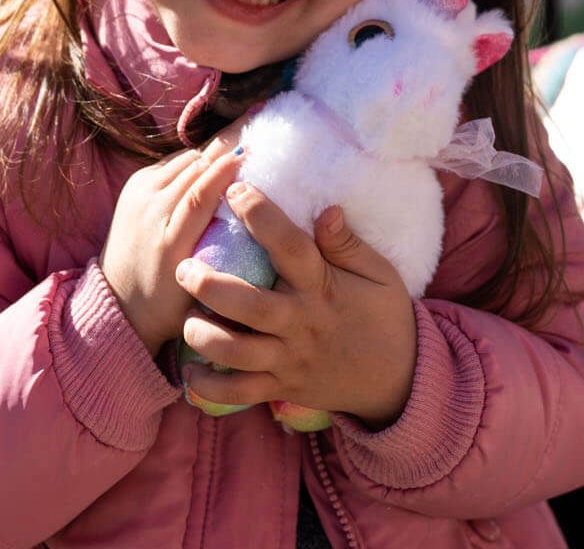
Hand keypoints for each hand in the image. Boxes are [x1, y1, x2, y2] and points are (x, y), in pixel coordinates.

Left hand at [100, 127, 243, 355]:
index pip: (200, 195)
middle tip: (259, 140)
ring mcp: (138, 195)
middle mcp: (150, 214)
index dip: (225, 171)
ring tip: (242, 148)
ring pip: (185, 159)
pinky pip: (173, 161)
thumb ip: (227, 254)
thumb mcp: (204, 287)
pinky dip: (196, 159)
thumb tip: (259, 219)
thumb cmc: (169, 302)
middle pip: (194, 168)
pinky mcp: (134, 185)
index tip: (253, 154)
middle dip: (226, 151)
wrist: (119, 302)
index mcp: (170, 243)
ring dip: (212, 153)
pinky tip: (214, 164)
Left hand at [176, 189, 418, 428]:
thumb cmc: (384, 316)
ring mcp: (288, 360)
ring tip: (187, 319)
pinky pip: (238, 393)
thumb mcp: (380, 274)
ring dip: (204, 336)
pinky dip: (210, 387)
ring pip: (236, 353)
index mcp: (323, 288)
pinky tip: (191, 370)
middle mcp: (301, 324)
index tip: (236, 190)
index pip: (290, 247)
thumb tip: (325, 209)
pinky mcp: (280, 388)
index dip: (261, 216)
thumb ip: (348, 244)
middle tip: (185, 267)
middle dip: (211, 286)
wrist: (399, 380)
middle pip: (249, 307)